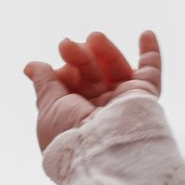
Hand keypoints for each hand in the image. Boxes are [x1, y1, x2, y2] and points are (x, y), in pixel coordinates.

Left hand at [25, 31, 161, 151]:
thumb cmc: (70, 135)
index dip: (64, 71)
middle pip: (92, 73)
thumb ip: (44, 83)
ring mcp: (123, 102)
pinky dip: (151, 53)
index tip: (59, 69)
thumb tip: (32, 66)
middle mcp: (100, 110)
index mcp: (75, 116)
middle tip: (68, 45)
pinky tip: (146, 33)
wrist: (102, 150)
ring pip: (115, 68)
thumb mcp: (48, 107)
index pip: (70, 84)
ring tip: (94, 37)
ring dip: (104, 50)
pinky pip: (151, 72)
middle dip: (79, 56)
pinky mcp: (144, 97)